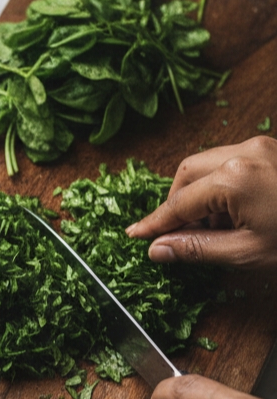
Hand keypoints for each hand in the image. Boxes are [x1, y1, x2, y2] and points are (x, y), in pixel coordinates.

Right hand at [126, 137, 276, 268]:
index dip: (156, 222)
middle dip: (177, 202)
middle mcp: (244, 152)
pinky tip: (234, 211)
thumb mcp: (249, 253)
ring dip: (200, 193)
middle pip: (187, 173)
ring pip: (207, 164)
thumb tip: (157, 249)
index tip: (136, 234)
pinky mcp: (272, 150)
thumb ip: (198, 248)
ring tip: (216, 225)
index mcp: (235, 177)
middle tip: (180, 232)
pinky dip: (222, 185)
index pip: (180, 202)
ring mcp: (261, 146)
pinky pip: (231, 161)